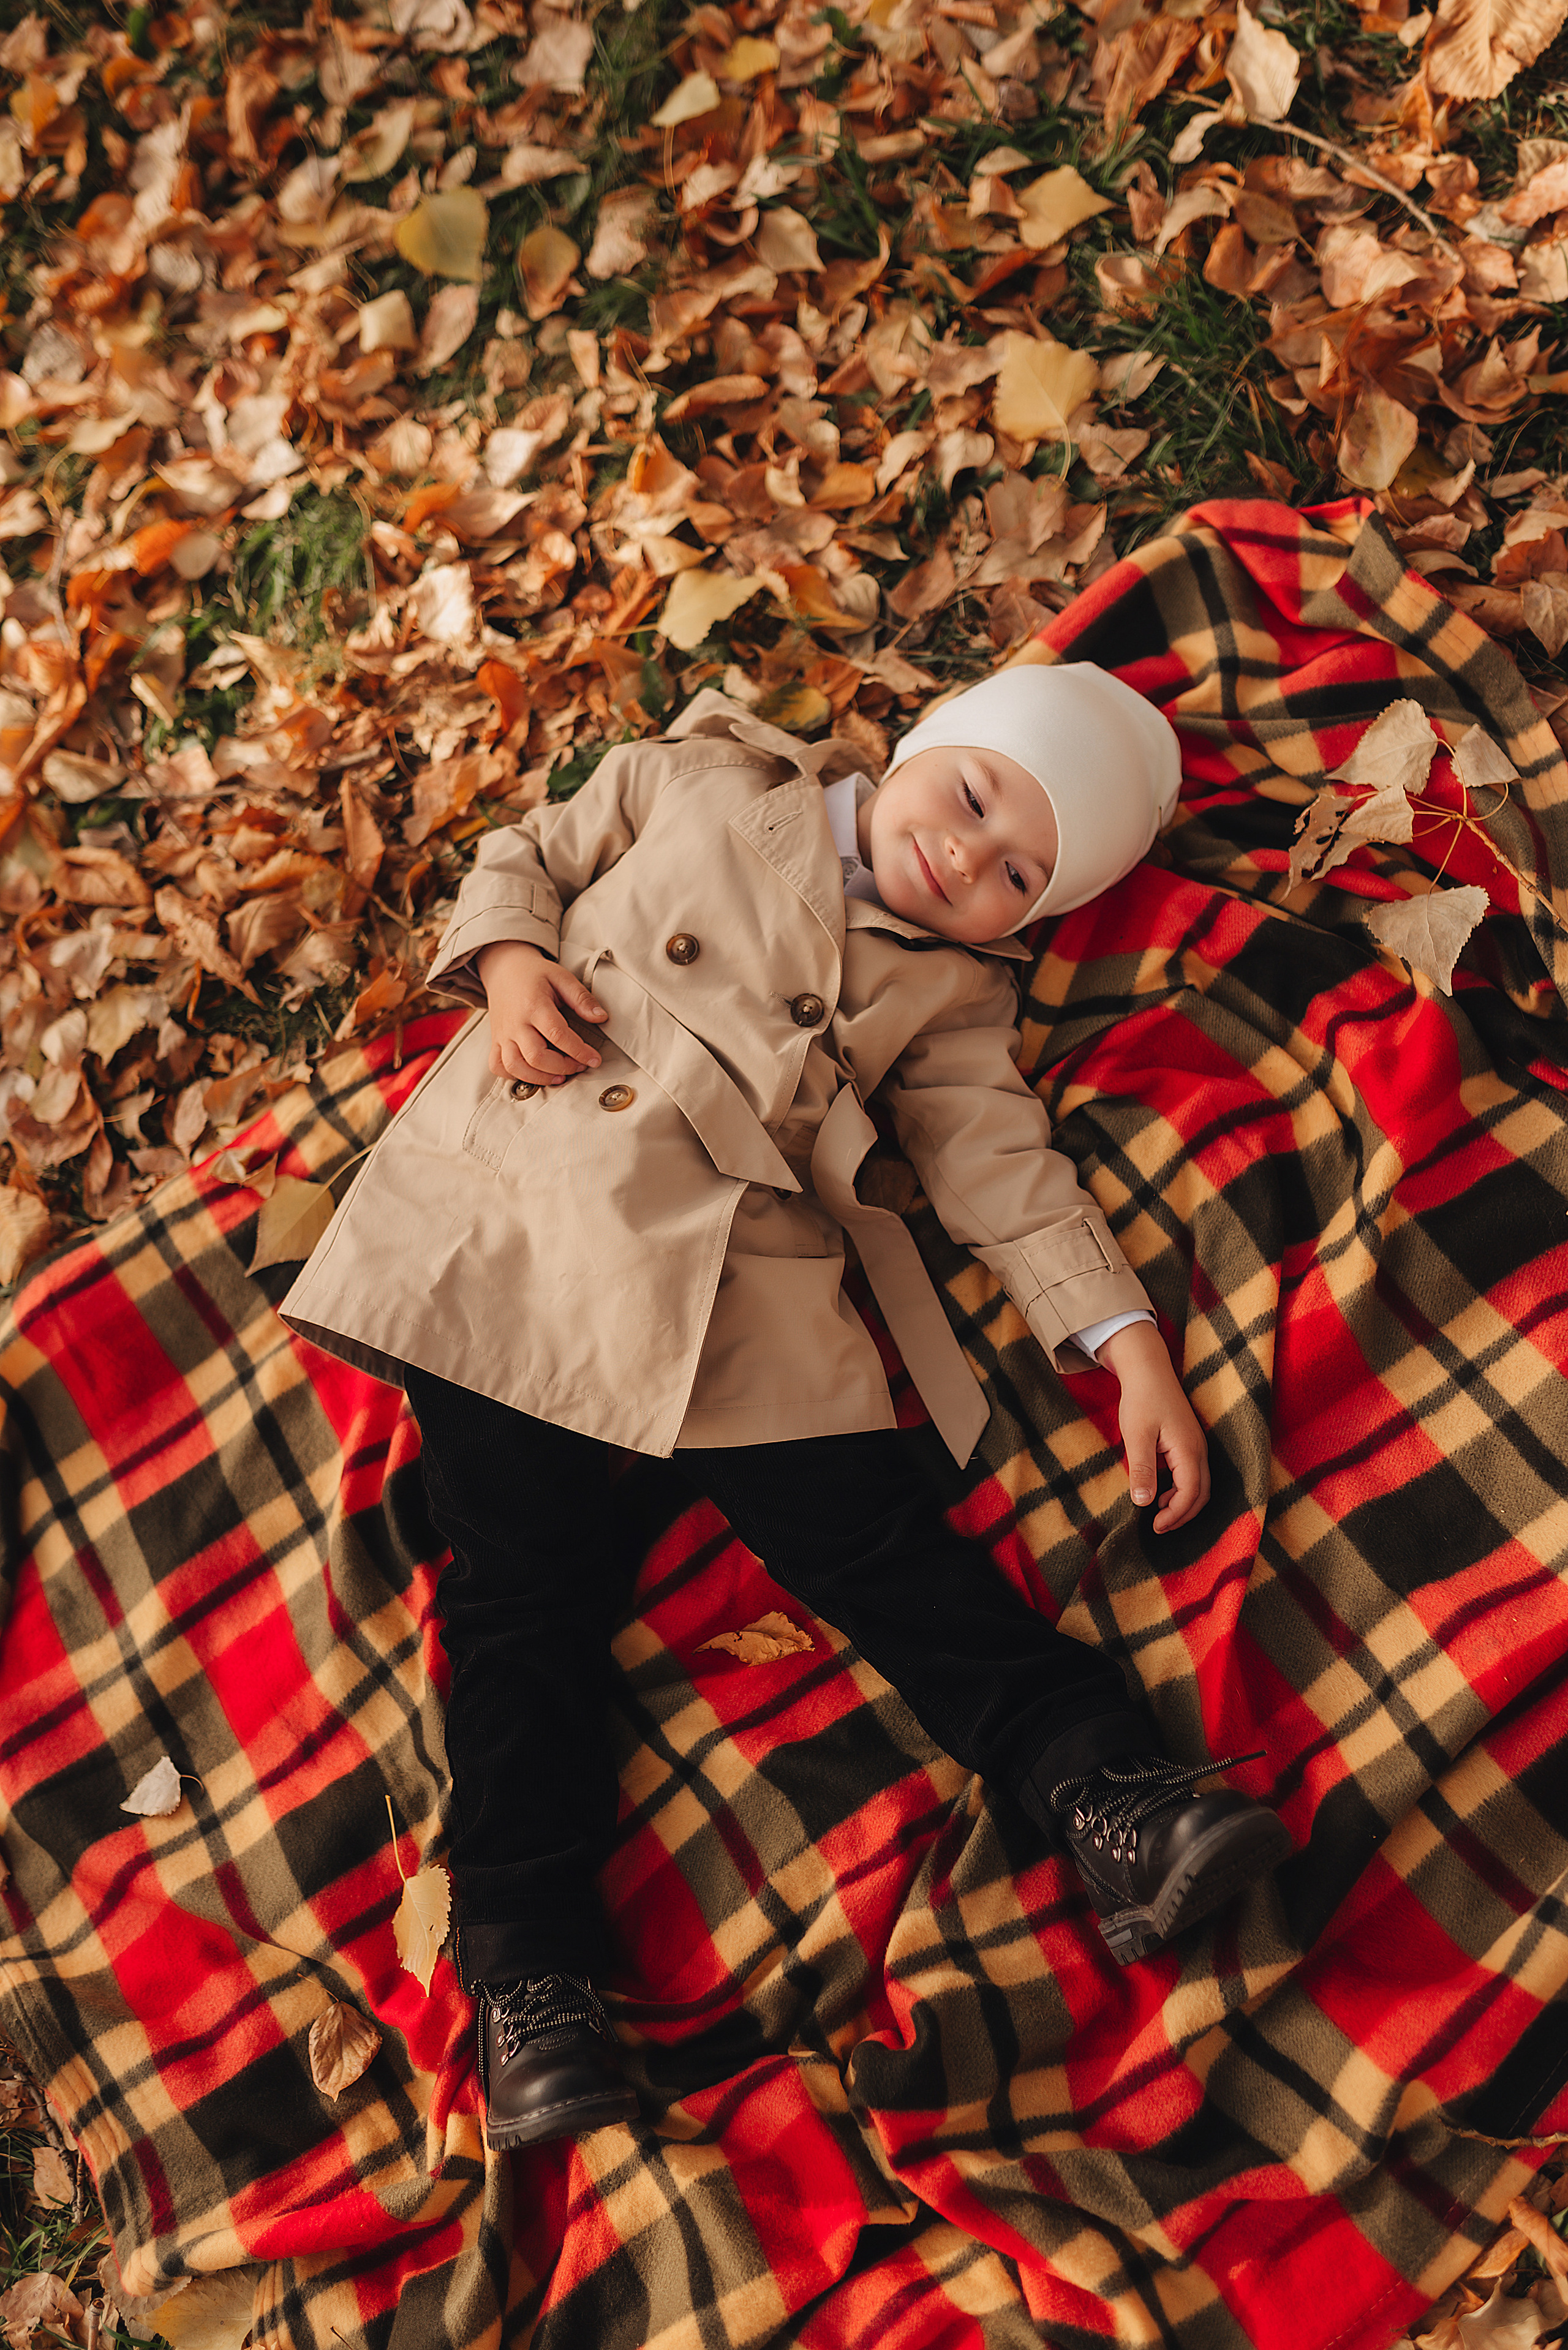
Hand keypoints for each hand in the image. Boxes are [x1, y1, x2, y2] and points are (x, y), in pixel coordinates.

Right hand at [477, 940, 607, 1085]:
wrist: (504, 969)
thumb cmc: (534, 974)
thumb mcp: (562, 978)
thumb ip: (582, 998)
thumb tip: (601, 1017)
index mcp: (534, 1005)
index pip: (557, 1034)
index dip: (579, 1051)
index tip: (595, 1059)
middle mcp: (515, 1023)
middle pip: (536, 1056)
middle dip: (562, 1067)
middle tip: (579, 1066)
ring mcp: (503, 1034)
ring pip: (515, 1066)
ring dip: (540, 1078)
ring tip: (560, 1076)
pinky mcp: (496, 1041)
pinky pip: (497, 1066)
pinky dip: (513, 1075)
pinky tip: (532, 1073)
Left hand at [1094, 1320, 1209, 1533]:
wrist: (1148, 1370)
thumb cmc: (1142, 1400)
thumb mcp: (1137, 1437)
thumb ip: (1143, 1470)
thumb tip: (1144, 1503)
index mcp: (1189, 1450)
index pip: (1191, 1493)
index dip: (1175, 1515)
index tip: (1155, 1526)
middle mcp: (1199, 1450)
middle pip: (1202, 1494)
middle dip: (1183, 1515)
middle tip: (1158, 1526)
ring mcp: (1197, 1445)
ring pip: (1200, 1485)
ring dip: (1183, 1503)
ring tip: (1157, 1511)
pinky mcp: (1190, 1442)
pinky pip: (1194, 1474)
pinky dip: (1182, 1489)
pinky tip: (1160, 1490)